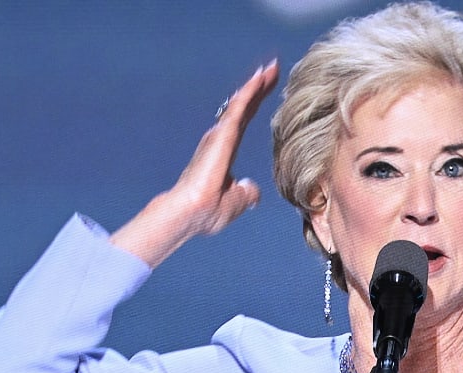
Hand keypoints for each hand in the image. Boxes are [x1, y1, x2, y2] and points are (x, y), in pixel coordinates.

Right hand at [111, 60, 279, 267]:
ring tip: (270, 68)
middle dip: (258, 88)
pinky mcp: (221, 136)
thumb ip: (246, 193)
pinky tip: (261, 78)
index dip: (256, 104)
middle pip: (243, 108)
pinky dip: (250, 92)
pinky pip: (238, 108)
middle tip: (272, 69)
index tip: (269, 87)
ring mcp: (219, 136)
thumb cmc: (208, 213)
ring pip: (240, 104)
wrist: (190, 215)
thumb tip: (254, 191)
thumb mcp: (236, 202)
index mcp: (224, 152)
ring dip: (255, 85)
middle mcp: (219, 139)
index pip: (243, 122)